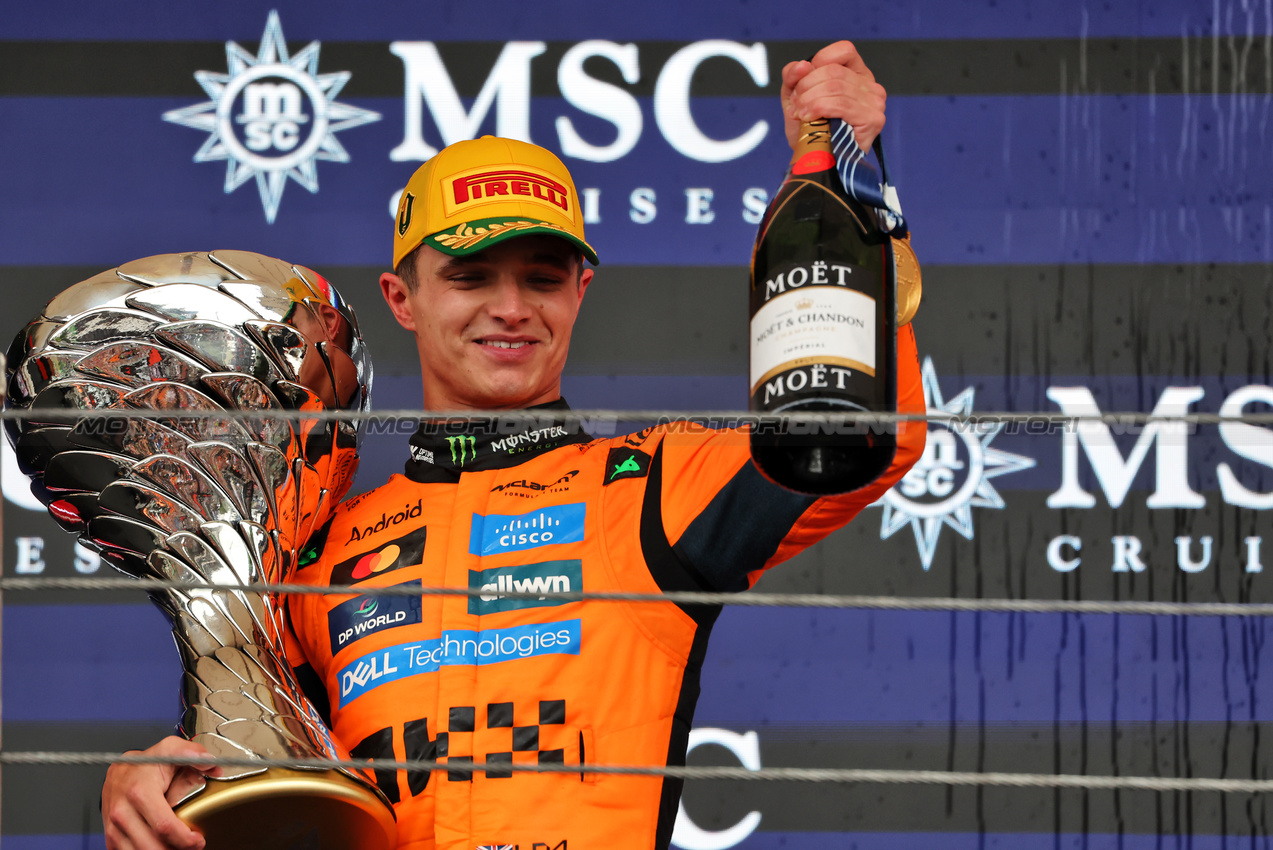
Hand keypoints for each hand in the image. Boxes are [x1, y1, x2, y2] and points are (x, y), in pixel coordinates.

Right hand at [102, 736, 219, 849]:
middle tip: (191, 845)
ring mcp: (113, 827)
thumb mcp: (170, 750)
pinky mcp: (110, 837)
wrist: (119, 772)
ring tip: (177, 845)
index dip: (185, 839)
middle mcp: (123, 812)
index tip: (198, 840)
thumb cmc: (146, 764)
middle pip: (153, 846)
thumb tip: (210, 762)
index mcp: (140, 792)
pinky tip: (161, 845)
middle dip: (176, 849)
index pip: (165, 826)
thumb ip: (192, 753)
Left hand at [781, 41, 887, 151]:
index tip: (802, 84)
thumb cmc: (809, 129)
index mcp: (857, 74)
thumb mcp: (795, 97)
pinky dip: (819, 108)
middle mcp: (870, 85)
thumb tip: (802, 65)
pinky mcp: (873, 119)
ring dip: (809, 100)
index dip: (819, 62)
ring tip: (799, 114)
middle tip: (795, 105)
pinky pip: (841, 104)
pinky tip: (808, 118)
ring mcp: (875, 101)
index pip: (844, 50)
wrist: (815, 162)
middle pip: (834, 71)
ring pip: (835, 86)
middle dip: (806, 86)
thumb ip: (793, 76)